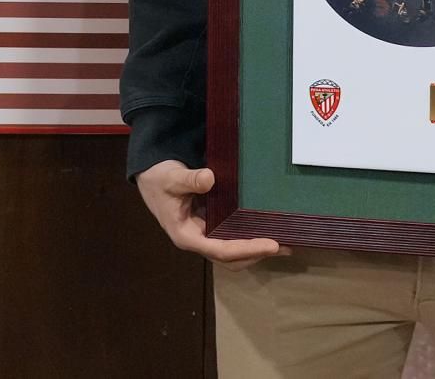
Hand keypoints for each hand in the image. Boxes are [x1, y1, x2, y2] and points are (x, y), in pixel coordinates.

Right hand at [135, 160, 288, 266]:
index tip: (272, 244)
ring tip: (283, 243)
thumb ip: (190, 179)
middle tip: (284, 246)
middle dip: (257, 255)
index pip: (222, 250)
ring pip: (233, 252)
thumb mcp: (171, 178)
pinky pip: (231, 239)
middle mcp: (197, 241)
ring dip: (255, 250)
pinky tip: (264, 230)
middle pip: (231, 258)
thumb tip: (210, 178)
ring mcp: (204, 236)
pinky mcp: (209, 228)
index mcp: (186, 236)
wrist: (150, 177)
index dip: (248, 249)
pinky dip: (248, 238)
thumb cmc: (159, 179)